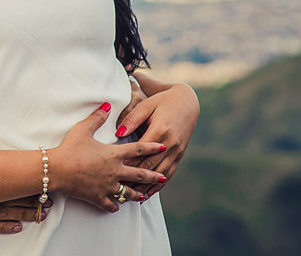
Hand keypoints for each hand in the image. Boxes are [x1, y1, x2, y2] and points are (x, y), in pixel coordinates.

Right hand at [49, 103, 166, 211]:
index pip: (137, 149)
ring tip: (144, 196)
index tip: (162, 147)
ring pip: (128, 193)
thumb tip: (107, 104)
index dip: (151, 147)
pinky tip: (117, 207)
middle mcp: (115, 171)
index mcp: (113, 154)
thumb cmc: (70, 148)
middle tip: (162, 177)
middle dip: (153, 176)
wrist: (57, 169)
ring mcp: (108, 186)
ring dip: (137, 194)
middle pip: (139, 174)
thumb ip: (97, 117)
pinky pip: (110, 204)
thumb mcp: (83, 129)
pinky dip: (114, 206)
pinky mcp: (98, 197)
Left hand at [115, 82, 198, 196]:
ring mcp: (178, 150)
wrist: (187, 102)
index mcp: (160, 130)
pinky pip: (170, 172)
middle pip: (150, 166)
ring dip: (148, 186)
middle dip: (135, 179)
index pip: (141, 152)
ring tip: (134, 198)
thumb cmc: (162, 101)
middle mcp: (171, 144)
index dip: (128, 164)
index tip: (113, 173)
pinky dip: (160, 184)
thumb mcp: (146, 105)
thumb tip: (118, 133)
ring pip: (161, 173)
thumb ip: (131, 119)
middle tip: (120, 190)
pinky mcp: (181, 154)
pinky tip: (151, 192)